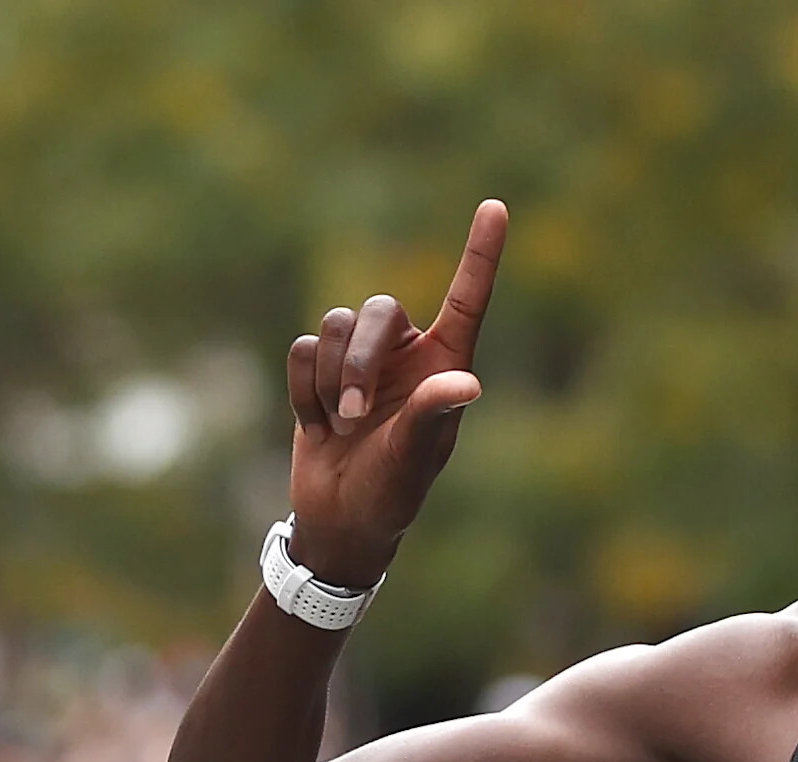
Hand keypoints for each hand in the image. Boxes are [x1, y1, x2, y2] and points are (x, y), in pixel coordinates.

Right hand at [284, 200, 508, 586]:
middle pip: (376, 310)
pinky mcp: (319, 371)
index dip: (481, 253)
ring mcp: (363, 360)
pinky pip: (301, 350)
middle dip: (358, 359)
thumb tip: (465, 383)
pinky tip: (319, 426)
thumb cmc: (392, 491)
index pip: (468, 299)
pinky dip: (304, 390)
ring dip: (330, 379)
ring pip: (333, 326)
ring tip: (342, 426)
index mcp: (446, 364)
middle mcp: (408, 353)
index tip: (496, 207)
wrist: (340, 519)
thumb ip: (432, 414)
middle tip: (356, 415)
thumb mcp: (414, 456)